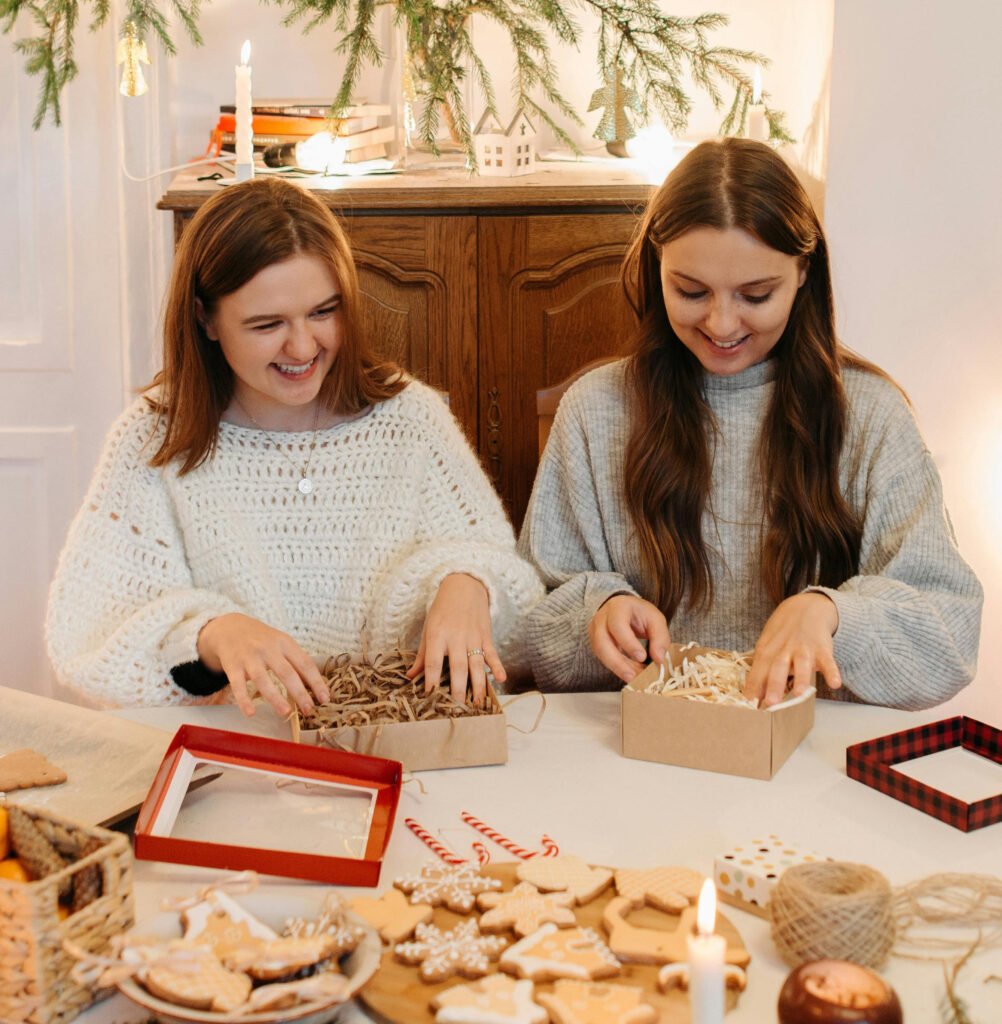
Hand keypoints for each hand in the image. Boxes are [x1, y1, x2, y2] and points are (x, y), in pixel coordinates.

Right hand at [197, 613, 329, 717]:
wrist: (230, 627)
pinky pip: (238, 685)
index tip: (325, 699)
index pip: (305, 663)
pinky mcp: (232, 666)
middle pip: (287, 672)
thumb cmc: (262, 640)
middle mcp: (268, 649)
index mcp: (285, 643)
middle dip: (300, 693)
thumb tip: (314, 687)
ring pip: (263, 679)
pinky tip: (250, 713)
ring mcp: (249, 657)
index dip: (316, 682)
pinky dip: (244, 700)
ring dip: (275, 698)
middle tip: (309, 710)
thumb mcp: (281, 642)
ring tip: (286, 713)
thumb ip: (295, 661)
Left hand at [406, 574, 504, 705]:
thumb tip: (410, 677)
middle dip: (458, 689)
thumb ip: (421, 655)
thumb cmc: (442, 610)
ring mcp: (473, 637)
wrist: (464, 586)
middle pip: (457, 667)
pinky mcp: (486, 636)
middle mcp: (456, 637)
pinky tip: (501, 679)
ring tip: (477, 703)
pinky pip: (492, 653)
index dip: (431, 680)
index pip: (433, 662)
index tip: (430, 697)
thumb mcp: (428, 629)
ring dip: (478, 685)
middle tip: (457, 709)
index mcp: (437, 635)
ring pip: (477, 664)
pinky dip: (498, 666)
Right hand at [589, 594, 670, 683]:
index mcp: (617, 607)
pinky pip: (604, 659)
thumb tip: (659, 660)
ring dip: (618, 668)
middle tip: (634, 676)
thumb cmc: (639, 613)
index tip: (642, 657)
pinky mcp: (595, 644)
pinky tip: (631, 673)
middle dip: (617, 663)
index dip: (628, 643)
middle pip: (602, 643)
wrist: (624, 609)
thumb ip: (660, 638)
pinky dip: (618, 668)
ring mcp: (595, 632)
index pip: (618, 625)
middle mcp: (601, 619)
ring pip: (600, 654)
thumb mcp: (655, 619)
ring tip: (635, 678)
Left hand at [743, 593, 840, 706]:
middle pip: (777, 668)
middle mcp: (783, 650)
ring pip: (801, 665)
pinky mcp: (822, 649)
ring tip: (799, 695)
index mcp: (766, 651)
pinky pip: (828, 662)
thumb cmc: (781, 635)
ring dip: (800, 679)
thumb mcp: (767, 648)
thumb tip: (753, 697)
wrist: (805, 609)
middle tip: (770, 704)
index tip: (749, 707)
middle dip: (774, 686)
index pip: (757, 672)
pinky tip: (835, 684)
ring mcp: (803, 649)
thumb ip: (762, 671)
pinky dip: (832, 672)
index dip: (753, 689)